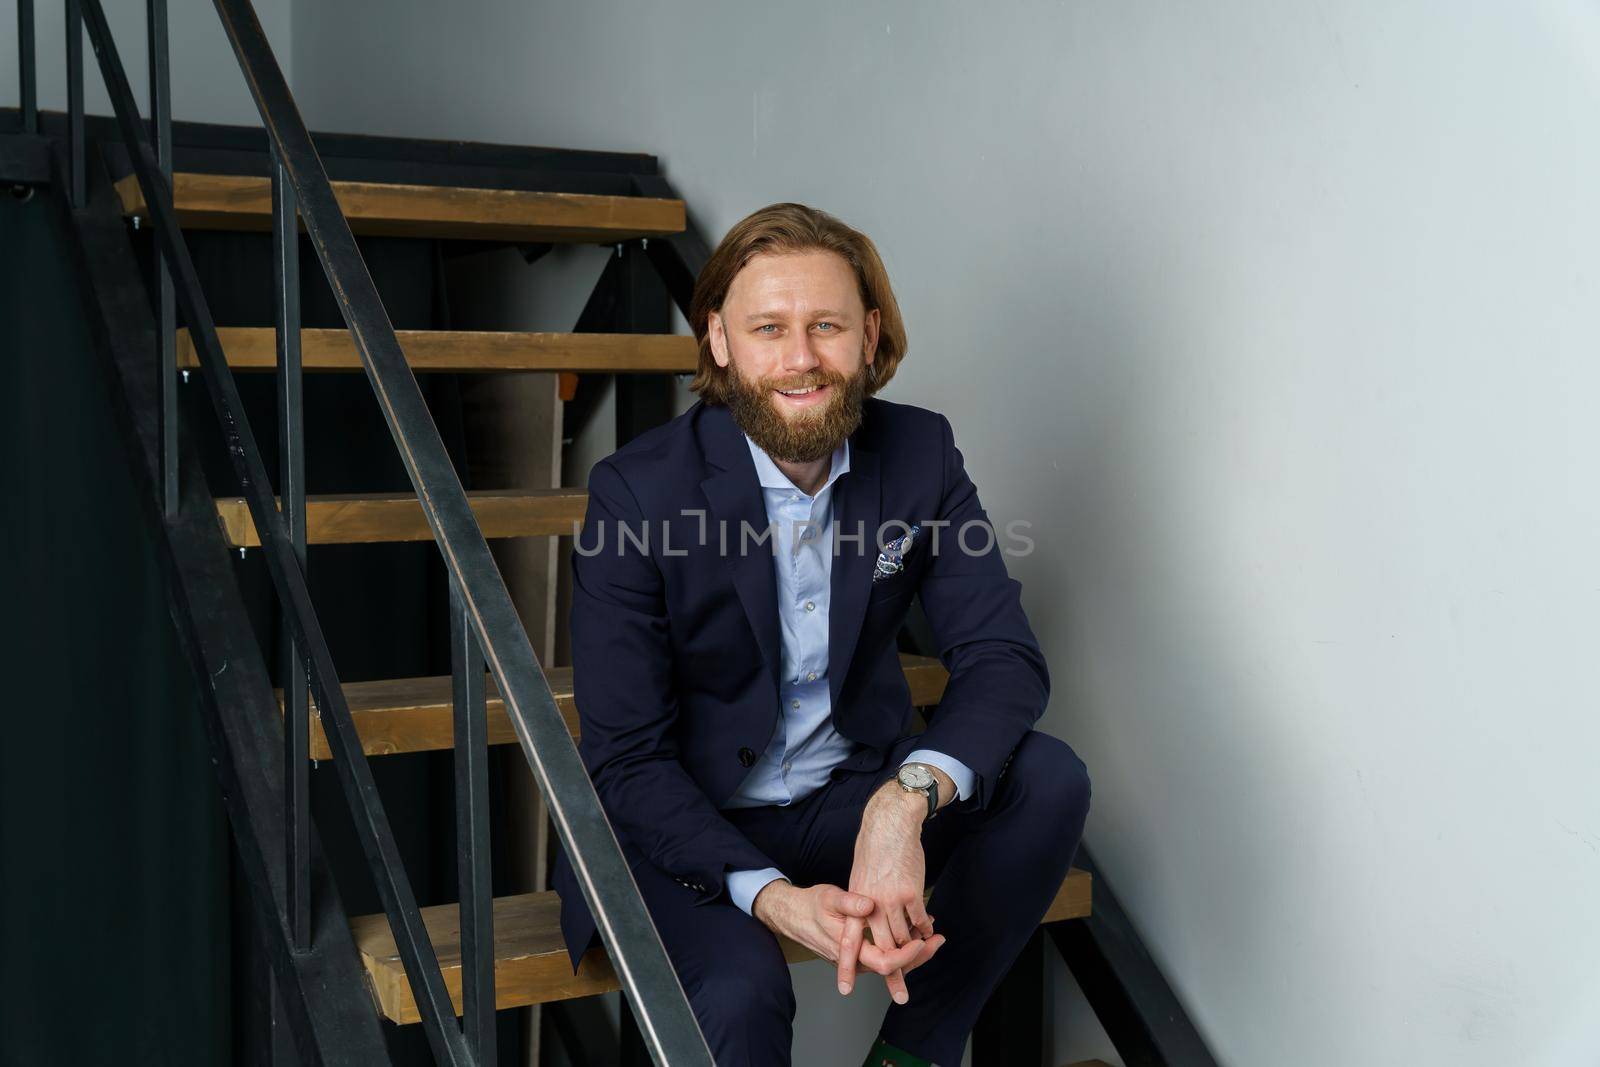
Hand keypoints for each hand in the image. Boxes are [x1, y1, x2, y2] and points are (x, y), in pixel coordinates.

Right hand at [751, 880, 941, 997]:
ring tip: (932, 936)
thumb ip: (849, 902)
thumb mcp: (829, 897)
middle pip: (894, 967)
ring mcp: (859, 957)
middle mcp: (856, 959)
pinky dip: (901, 945)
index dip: (906, 955)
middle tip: (938, 940)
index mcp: (849, 948)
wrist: (792, 914)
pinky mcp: (861, 951)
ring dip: (913, 952)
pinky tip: (914, 931)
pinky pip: (885, 954)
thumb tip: (868, 905)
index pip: (884, 963)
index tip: (922, 940)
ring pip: (891, 962)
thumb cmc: (811, 905)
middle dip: (919, 956)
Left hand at [839, 781, 941, 1002]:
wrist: (890, 825)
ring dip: (914, 947)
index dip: (846, 966)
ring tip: (922, 950)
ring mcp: (892, 901)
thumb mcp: (858, 877)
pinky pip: (920, 922)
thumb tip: (865, 923)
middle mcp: (871, 906)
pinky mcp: (911, 894)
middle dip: (892, 974)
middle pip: (881, 949)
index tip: (846, 988)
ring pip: (903, 938)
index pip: (848, 941)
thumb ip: (860, 904)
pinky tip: (930, 931)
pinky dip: (926, 930)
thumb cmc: (873, 849)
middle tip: (901, 992)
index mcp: (853, 903)